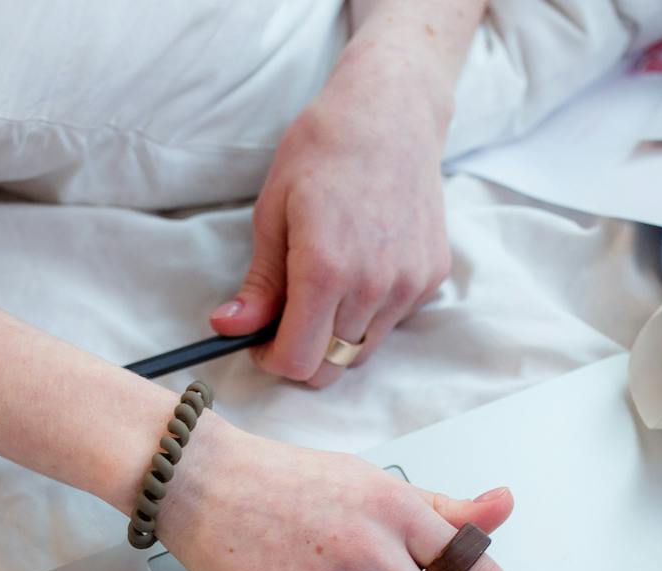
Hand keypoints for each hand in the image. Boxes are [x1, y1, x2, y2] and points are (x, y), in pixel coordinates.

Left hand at [208, 46, 452, 387]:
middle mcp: (373, 286)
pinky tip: (361, 265)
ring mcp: (409, 284)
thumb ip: (259, 283)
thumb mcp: (273, 212)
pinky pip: (392, 321)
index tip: (261, 342)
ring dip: (336, 334)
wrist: (391, 112)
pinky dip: (369, 312)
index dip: (272, 360)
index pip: (298, 361)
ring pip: (362, 350)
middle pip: (330, 368)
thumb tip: (230, 327)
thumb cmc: (323, 151)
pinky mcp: (431, 277)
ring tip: (326, 285)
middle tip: (288, 318)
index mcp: (325, 271)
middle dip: (302, 354)